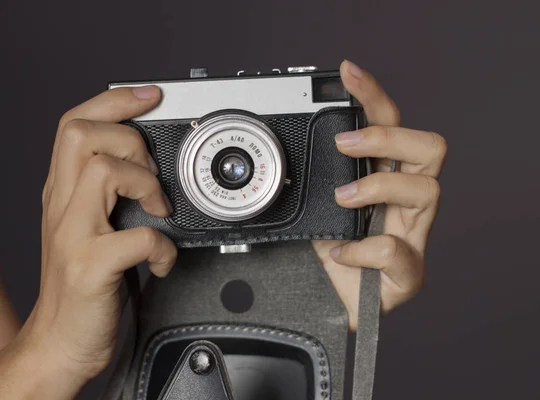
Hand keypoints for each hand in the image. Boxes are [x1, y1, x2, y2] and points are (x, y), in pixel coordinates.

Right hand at [0, 86, 176, 398]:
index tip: (149, 94)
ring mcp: (73, 235)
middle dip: (128, 138)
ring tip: (158, 210)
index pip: (75, 125)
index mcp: (64, 193)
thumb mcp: (92, 227)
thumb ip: (110, 195)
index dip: (114, 101)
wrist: (60, 343)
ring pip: (101, 172)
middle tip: (150, 174)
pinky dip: (162, 245)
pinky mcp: (91, 268)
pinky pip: (135, 237)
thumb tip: (151, 167)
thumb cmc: (84, 284)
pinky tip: (161, 260)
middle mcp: (62, 207)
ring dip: (145, 183)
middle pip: (80, 134)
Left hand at [312, 60, 446, 329]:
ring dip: (379, 187)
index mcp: (385, 180)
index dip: (374, 96)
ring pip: (427, 190)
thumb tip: (286, 148)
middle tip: (345, 144)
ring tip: (343, 200)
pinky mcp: (407, 274)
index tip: (348, 73)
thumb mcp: (314, 208)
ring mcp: (412, 236)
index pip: (391, 127)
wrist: (328, 309)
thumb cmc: (327, 256)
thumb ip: (312, 179)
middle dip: (388, 137)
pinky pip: (399, 251)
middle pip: (429, 147)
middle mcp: (405, 203)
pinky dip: (363, 249)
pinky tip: (338, 253)